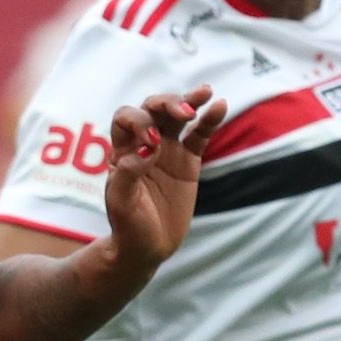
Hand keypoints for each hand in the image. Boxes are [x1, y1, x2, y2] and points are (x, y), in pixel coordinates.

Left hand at [102, 85, 228, 268]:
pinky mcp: (188, 160)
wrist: (147, 247)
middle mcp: (143, 143)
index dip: (138, 121)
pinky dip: (210, 120)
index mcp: (122, 150)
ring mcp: (167, 150)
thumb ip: (128, 173)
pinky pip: (200, 134)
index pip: (125, 117)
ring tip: (205, 93)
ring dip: (188, 101)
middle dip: (166, 104)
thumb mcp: (121, 203)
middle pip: (152, 108)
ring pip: (176, 115)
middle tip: (183, 113)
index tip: (152, 142)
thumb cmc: (128, 226)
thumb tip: (148, 146)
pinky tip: (220, 106)